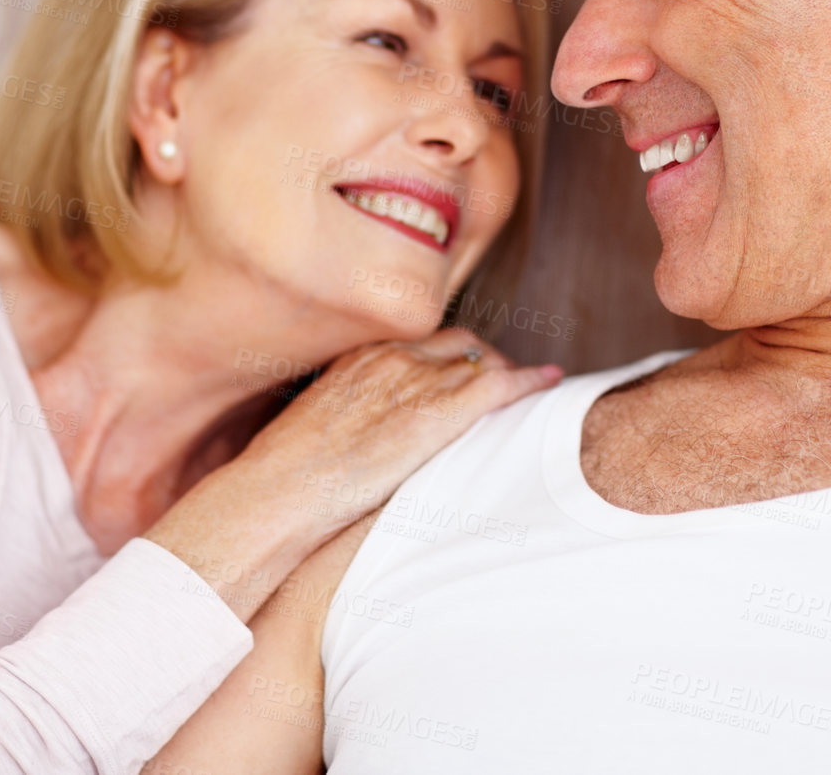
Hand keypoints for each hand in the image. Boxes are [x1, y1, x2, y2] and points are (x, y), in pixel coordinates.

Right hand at [144, 328, 560, 619]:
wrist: (280, 489)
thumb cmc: (287, 474)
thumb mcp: (316, 427)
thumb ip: (347, 417)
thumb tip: (357, 441)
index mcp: (358, 356)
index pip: (422, 341)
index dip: (451, 356)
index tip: (465, 370)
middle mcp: (390, 357)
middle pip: (458, 345)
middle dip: (484, 360)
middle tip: (502, 386)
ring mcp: (416, 381)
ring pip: (482, 363)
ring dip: (507, 376)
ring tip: (526, 393)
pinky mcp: (437, 413)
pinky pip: (499, 385)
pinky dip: (530, 380)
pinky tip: (550, 383)